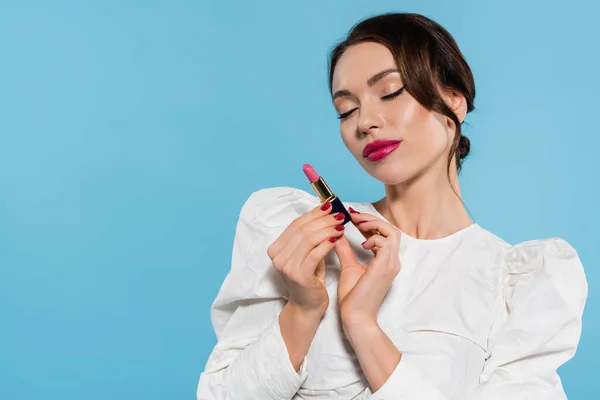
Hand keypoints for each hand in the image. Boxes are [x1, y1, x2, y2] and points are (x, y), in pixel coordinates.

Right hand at [267, 201, 345, 314]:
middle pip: (303, 230)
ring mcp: (286, 266)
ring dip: (327, 230)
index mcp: (276, 249)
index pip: (296, 224)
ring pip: (309, 239)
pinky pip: (315, 253)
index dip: (314, 213)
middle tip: (339, 216)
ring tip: (341, 226)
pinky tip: (337, 239)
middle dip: (323, 220)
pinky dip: (327, 243)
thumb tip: (326, 213)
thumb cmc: (310, 279)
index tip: (329, 206)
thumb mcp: (307, 254)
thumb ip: (310, 236)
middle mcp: (277, 257)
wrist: (307, 306)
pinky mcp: (299, 275)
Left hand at [333, 209, 400, 325]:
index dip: (369, 222)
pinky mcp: (385, 268)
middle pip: (391, 230)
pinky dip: (374, 238)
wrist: (355, 317)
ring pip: (392, 233)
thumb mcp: (348, 267)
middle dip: (372, 219)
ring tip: (356, 224)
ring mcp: (390, 264)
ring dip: (374, 224)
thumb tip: (336, 234)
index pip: (384, 234)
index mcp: (385, 261)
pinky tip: (361, 244)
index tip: (351, 217)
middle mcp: (392, 261)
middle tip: (353, 216)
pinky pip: (386, 243)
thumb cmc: (353, 297)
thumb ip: (344, 250)